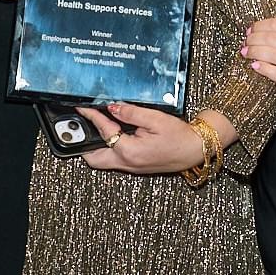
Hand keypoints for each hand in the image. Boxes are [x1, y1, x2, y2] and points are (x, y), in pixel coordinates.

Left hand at [79, 102, 221, 175]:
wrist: (196, 150)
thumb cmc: (180, 137)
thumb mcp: (155, 119)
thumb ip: (131, 113)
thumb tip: (112, 107)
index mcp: (129, 151)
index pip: (103, 131)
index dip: (92, 116)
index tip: (83, 107)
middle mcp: (127, 163)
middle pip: (93, 158)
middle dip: (83, 143)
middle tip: (80, 125)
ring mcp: (131, 167)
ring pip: (102, 160)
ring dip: (94, 146)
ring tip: (93, 127)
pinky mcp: (136, 166)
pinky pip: (114, 158)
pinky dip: (107, 147)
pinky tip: (111, 133)